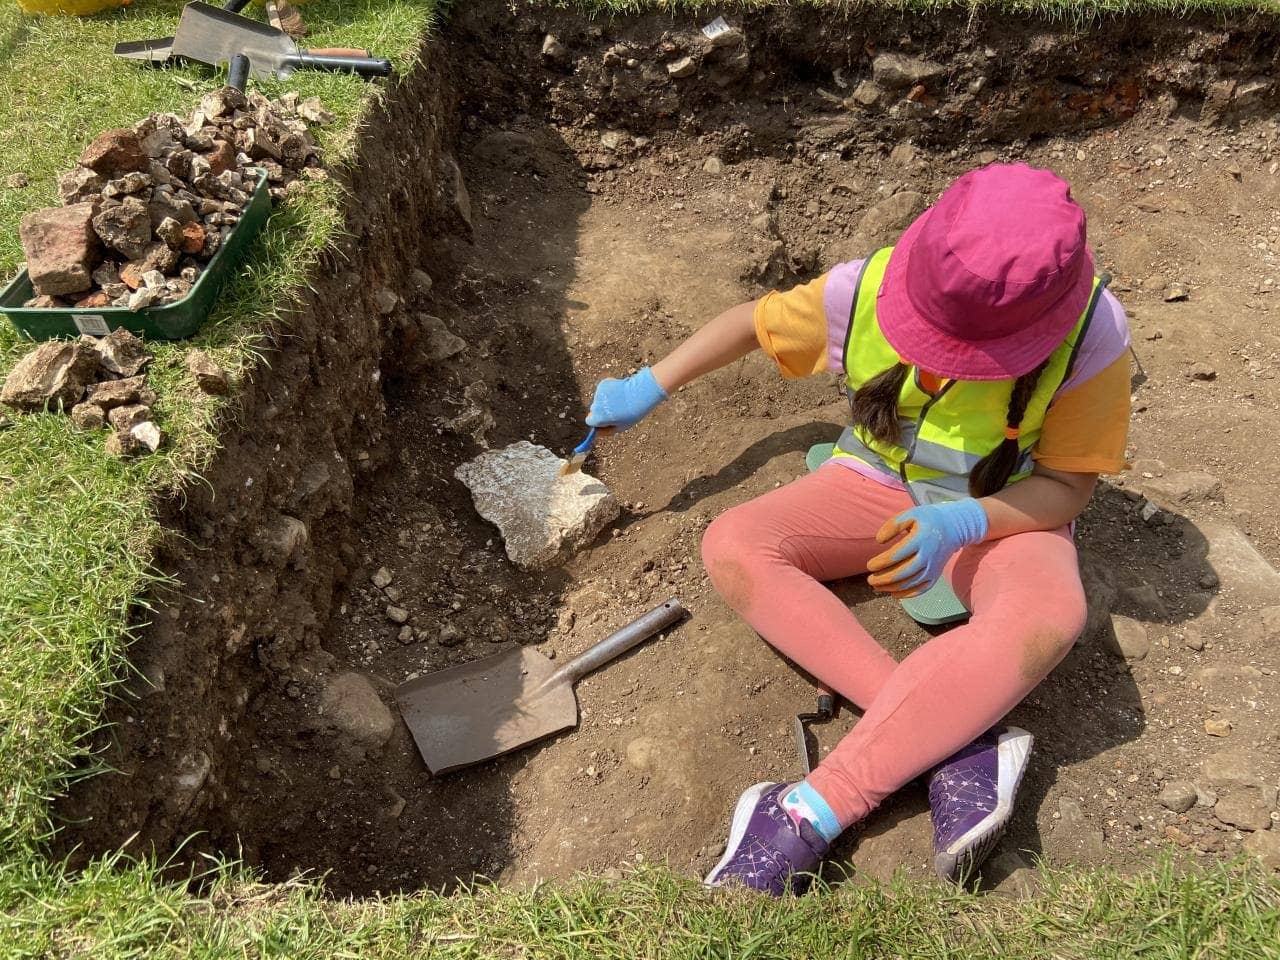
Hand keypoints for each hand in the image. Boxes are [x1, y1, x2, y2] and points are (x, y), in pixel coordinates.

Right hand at [585, 367, 667, 430]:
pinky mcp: (603, 384)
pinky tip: (619, 392)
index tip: (604, 420)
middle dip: (602, 410)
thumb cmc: (632, 413)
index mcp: (598, 418)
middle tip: (616, 410)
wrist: (639, 395)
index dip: (597, 421)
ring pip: (599, 399)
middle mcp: (595, 406)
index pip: (589, 421)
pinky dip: (609, 391)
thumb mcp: (621, 427)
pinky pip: (603, 389)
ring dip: (606, 400)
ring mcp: (598, 394)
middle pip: (594, 409)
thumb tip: (597, 433)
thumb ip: (607, 431)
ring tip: (620, 400)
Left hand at [866, 499, 988, 597]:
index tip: (869, 565)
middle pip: (903, 573)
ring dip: (891, 588)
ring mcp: (933, 568)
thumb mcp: (911, 515)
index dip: (881, 563)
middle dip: (883, 579)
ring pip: (910, 583)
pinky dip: (906, 594)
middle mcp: (928, 556)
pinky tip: (893, 593)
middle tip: (870, 580)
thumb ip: (893, 525)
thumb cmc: (927, 520)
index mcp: (920, 539)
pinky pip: (921, 590)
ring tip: (876, 586)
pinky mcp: (935, 576)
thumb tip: (879, 540)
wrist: (954, 528)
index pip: (897, 555)